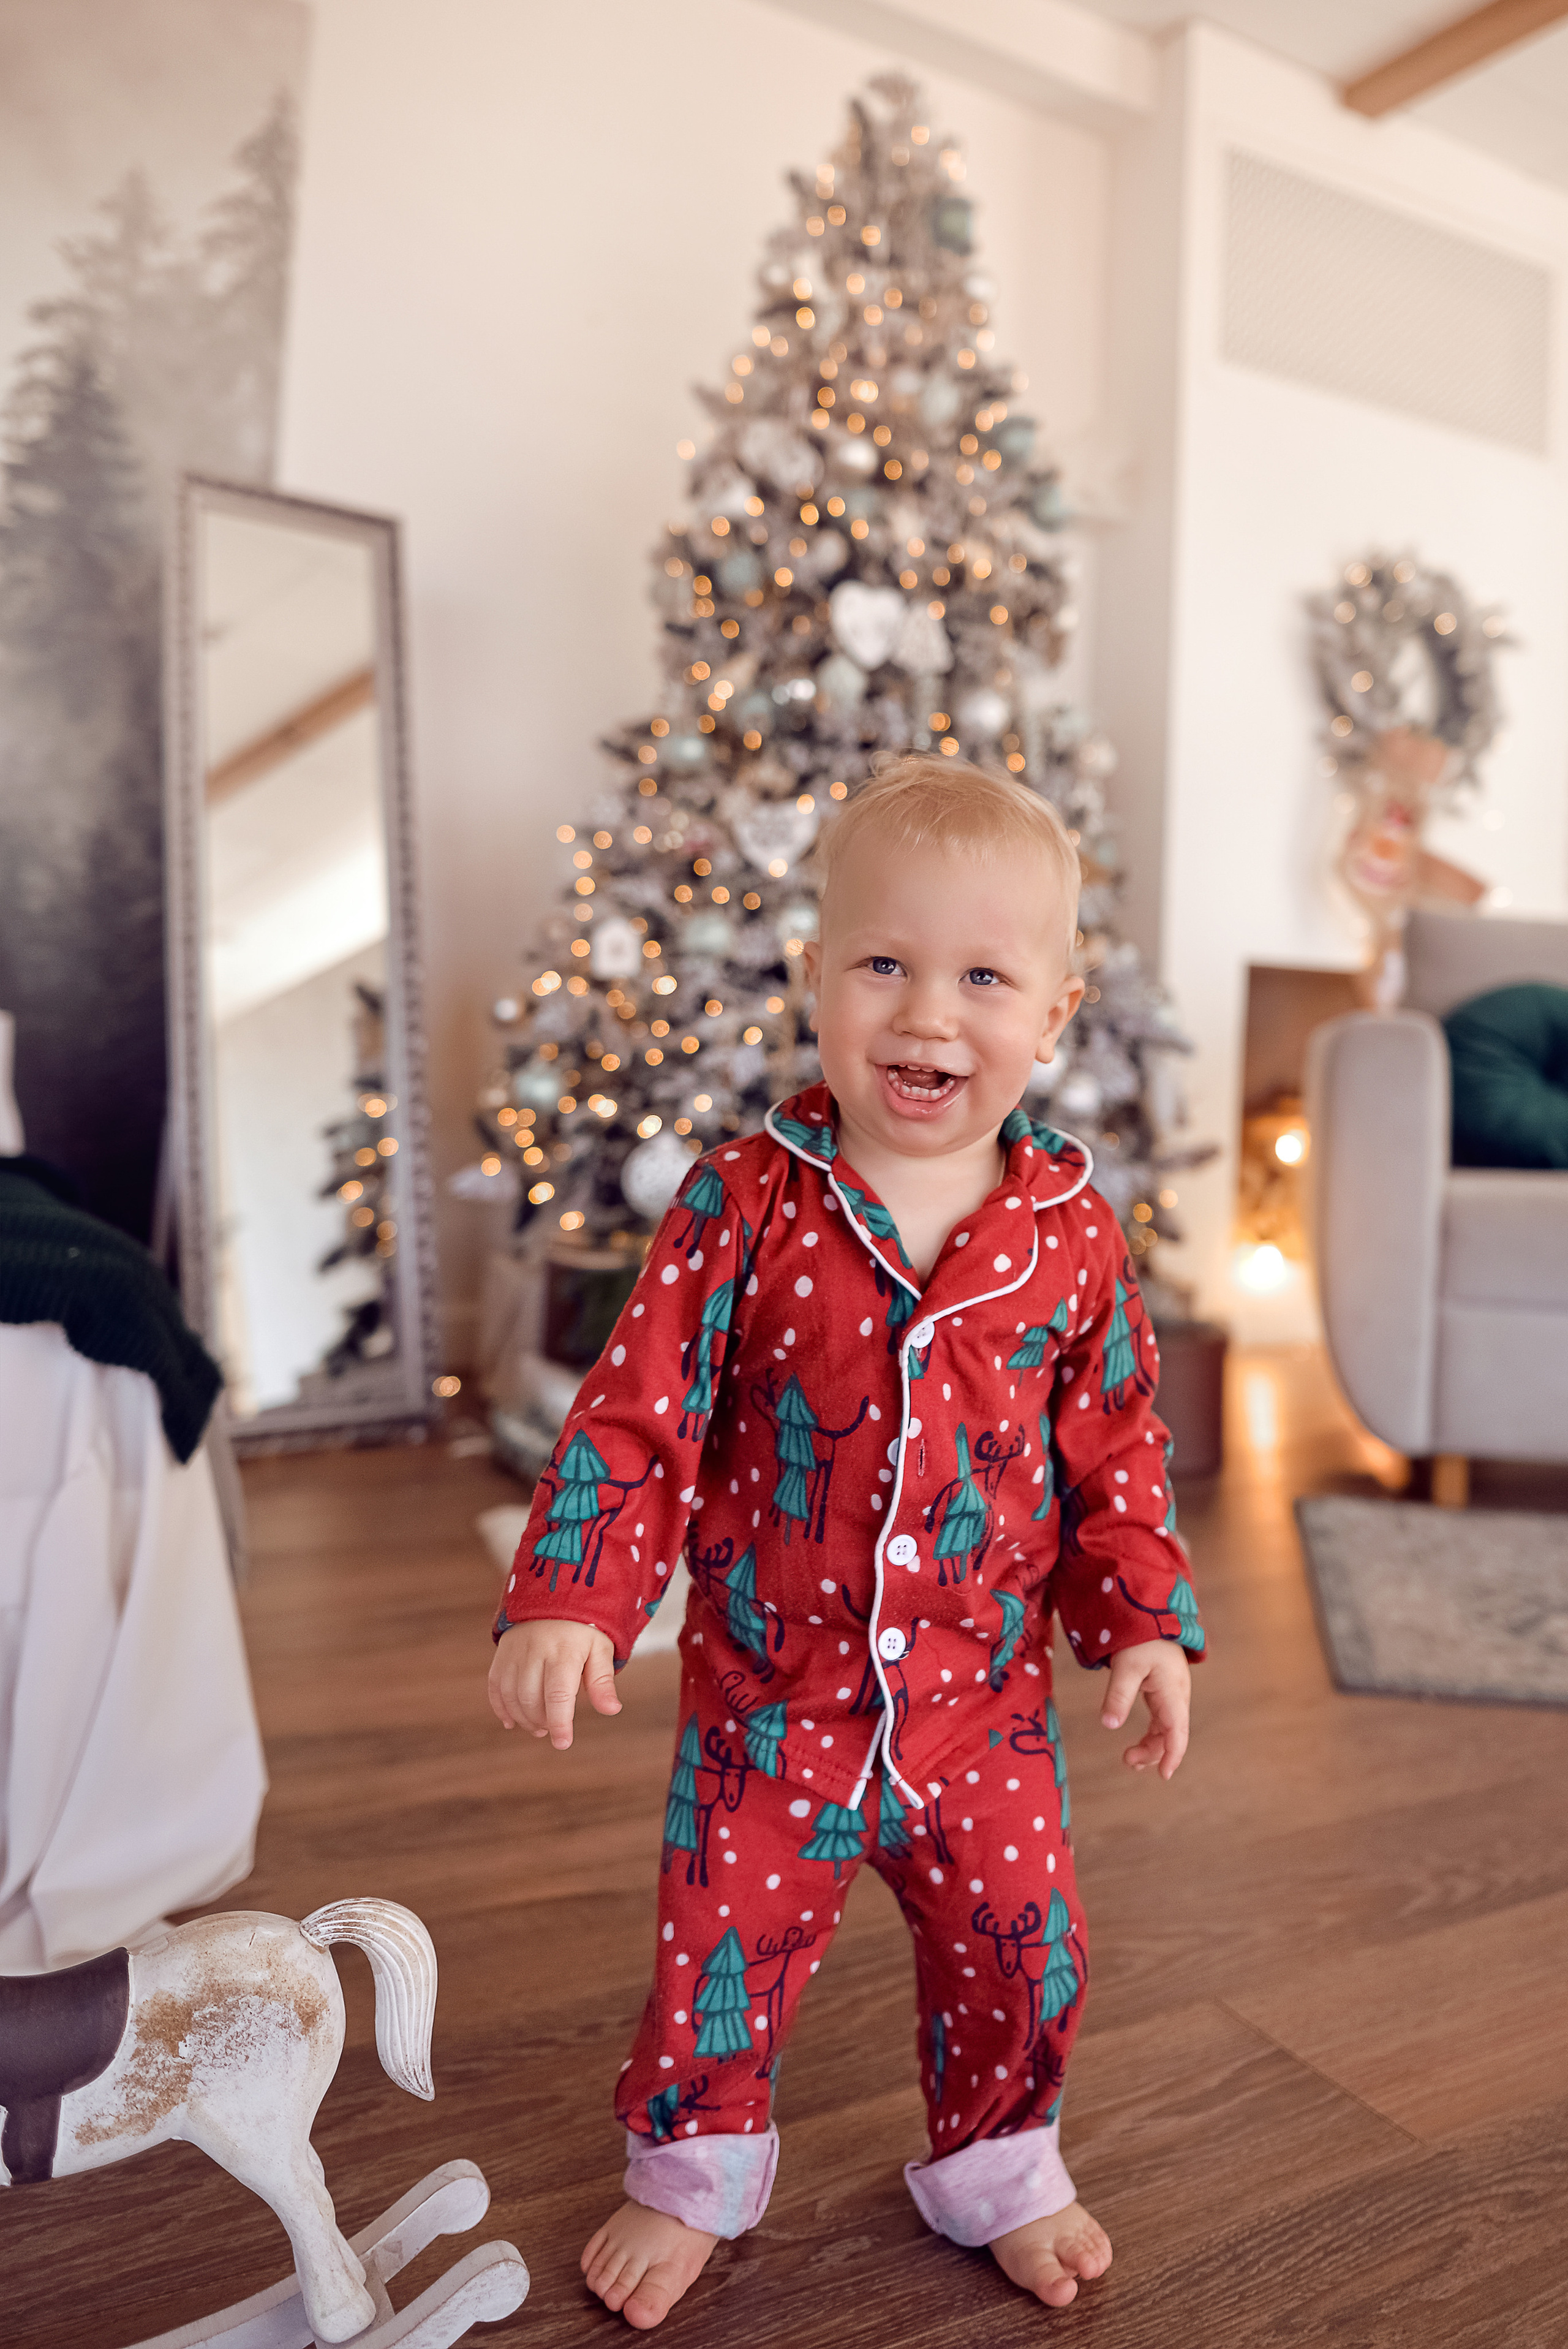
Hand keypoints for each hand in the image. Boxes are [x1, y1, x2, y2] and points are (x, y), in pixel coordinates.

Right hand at [488, 1618, 620, 1749]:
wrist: (555, 1594)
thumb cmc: (584, 1628)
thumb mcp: (601, 1649)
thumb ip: (602, 1681)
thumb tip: (612, 1710)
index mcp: (565, 1650)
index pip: (558, 1694)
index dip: (560, 1722)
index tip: (563, 1743)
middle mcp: (536, 1649)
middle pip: (531, 1698)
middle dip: (542, 1721)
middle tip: (552, 1729)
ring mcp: (515, 1650)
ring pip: (512, 1695)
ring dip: (523, 1718)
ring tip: (538, 1727)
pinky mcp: (502, 1652)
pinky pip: (495, 1685)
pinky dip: (501, 1707)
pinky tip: (511, 1722)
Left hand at [1099, 1639, 1189, 1778]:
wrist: (1151, 1612)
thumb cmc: (1140, 1637)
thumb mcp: (1126, 1666)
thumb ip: (1118, 1695)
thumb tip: (1108, 1725)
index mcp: (1173, 1693)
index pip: (1177, 1732)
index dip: (1172, 1756)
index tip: (1164, 1775)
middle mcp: (1176, 1696)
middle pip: (1170, 1734)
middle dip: (1153, 1753)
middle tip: (1126, 1761)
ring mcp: (1171, 1693)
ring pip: (1165, 1728)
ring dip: (1150, 1745)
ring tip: (1129, 1758)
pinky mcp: (1163, 1689)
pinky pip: (1161, 1719)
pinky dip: (1151, 1733)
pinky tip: (1139, 1741)